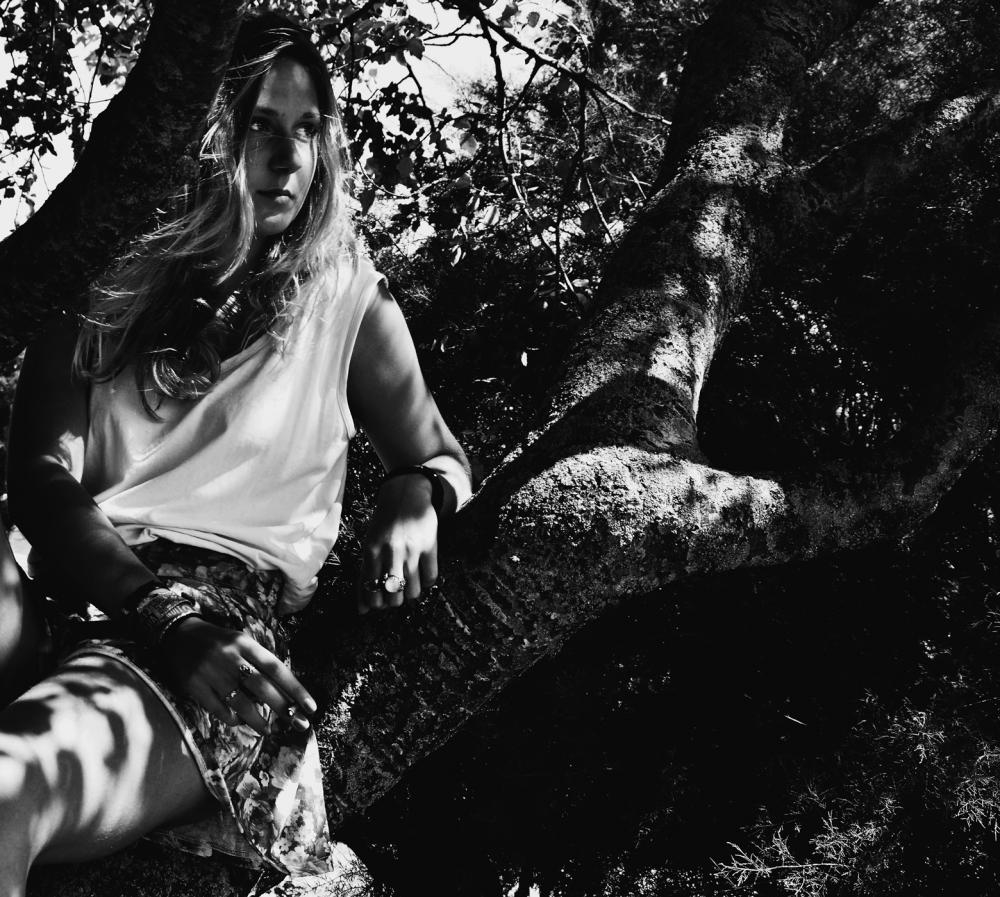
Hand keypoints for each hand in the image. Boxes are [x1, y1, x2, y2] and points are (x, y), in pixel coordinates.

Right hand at [160, 617, 316, 733]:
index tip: (311, 707)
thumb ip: (259, 664)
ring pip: (241, 703)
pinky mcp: (195, 686)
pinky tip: (240, 722)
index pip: (277, 669)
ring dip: (259, 720)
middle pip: (262, 687)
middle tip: (298, 724)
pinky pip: (219, 709)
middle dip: (283, 709)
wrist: (179, 635)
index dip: (295, 689)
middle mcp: (230, 657)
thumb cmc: (219, 642)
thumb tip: (282, 694)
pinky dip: (232, 719)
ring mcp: (211, 672)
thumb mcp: (242, 643)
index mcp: (246, 644)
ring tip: (270, 730)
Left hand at [358, 472, 438, 612]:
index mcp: (372, 552)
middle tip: (395, 593)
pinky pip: (431, 578)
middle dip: (394, 601)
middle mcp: (391, 552)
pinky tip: (422, 574)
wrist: (405, 495)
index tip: (380, 600)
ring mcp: (412, 550)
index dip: (376, 604)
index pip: (372, 592)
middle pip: (394, 598)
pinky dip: (426, 583)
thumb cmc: (383, 525)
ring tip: (409, 585)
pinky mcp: (430, 546)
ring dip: (411, 594)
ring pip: (413, 592)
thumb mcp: (369, 545)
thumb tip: (362, 611)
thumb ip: (364, 577)